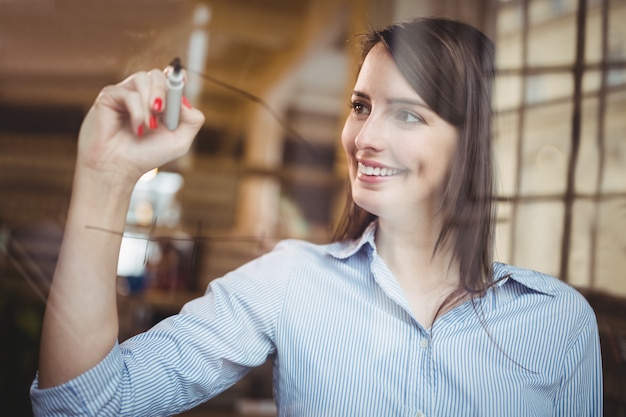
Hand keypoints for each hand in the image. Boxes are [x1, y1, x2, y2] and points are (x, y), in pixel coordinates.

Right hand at [77, 68, 204, 186]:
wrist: (118, 168)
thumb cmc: (146, 156)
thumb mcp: (179, 142)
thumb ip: (192, 121)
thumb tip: (186, 101)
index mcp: (158, 102)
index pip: (168, 79)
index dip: (175, 76)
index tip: (182, 78)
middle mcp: (141, 95)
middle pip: (156, 75)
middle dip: (163, 89)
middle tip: (162, 110)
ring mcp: (125, 94)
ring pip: (142, 79)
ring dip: (150, 102)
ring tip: (149, 126)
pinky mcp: (108, 97)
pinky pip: (128, 94)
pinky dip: (137, 112)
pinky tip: (136, 129)